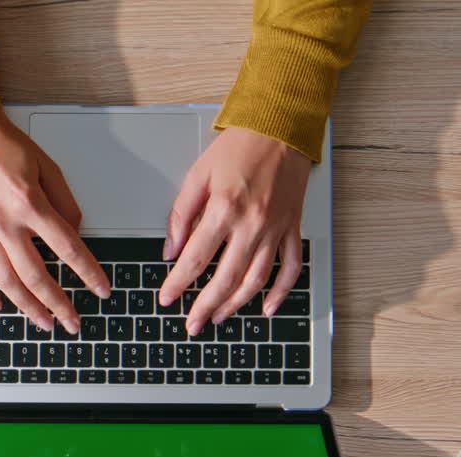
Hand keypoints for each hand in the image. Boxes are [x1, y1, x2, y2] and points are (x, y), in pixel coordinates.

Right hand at [0, 106, 110, 333]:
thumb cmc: (3, 142)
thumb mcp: (47, 166)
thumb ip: (64, 202)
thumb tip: (75, 233)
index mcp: (30, 204)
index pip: (68, 249)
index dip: (89, 273)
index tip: (101, 290)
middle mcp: (5, 222)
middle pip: (36, 275)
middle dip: (58, 304)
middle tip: (73, 322)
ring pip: (5, 280)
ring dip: (26, 306)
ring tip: (44, 322)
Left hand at [158, 128, 310, 334]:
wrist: (280, 128)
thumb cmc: (240, 146)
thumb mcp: (198, 174)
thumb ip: (181, 214)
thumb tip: (171, 249)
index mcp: (224, 209)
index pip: (196, 258)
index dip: (179, 283)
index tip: (167, 298)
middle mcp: (252, 224)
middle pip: (226, 278)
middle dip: (206, 306)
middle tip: (192, 324)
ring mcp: (275, 229)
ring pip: (256, 279)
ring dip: (236, 304)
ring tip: (219, 317)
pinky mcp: (292, 228)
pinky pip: (290, 267)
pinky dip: (281, 291)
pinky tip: (267, 308)